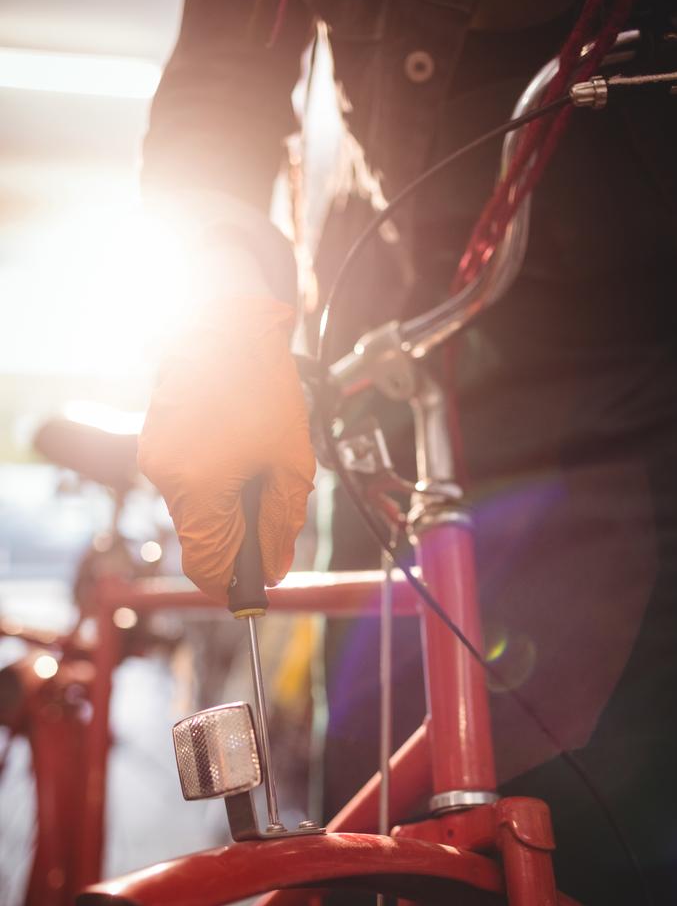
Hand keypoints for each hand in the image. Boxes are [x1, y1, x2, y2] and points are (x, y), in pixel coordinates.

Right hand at [138, 297, 314, 603]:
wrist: (225, 321)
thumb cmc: (262, 385)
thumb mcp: (291, 462)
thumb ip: (282, 523)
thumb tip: (274, 568)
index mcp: (199, 490)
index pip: (206, 567)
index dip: (233, 583)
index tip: (259, 583)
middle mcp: (167, 478)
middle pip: (201, 538)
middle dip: (239, 536)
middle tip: (274, 508)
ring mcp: (155, 457)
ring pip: (194, 509)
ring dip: (228, 503)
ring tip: (257, 462)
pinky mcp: (155, 440)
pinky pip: (185, 479)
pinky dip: (213, 478)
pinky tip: (236, 445)